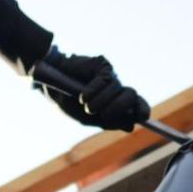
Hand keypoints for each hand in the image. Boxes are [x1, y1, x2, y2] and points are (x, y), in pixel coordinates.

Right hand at [35, 51, 150, 130]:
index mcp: (115, 103)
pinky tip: (82, 96)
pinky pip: (105, 79)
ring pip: (117, 89)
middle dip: (119, 108)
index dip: (142, 109)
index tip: (143, 117)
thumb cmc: (68, 102)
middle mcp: (115, 88)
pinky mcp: (101, 65)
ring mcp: (109, 76)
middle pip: (131, 95)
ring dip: (101, 102)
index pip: (136, 104)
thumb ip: (108, 122)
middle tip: (103, 115)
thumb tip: (131, 126)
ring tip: (86, 105)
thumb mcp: (87, 119)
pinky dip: (94, 91)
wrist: (49, 86)